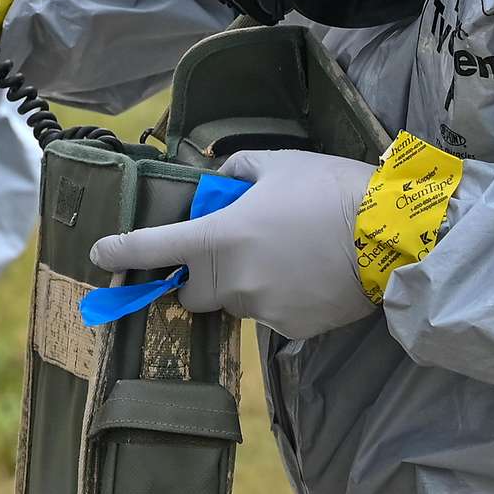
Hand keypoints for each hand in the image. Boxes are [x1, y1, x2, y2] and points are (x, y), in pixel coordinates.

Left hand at [90, 149, 379, 340]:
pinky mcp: (291, 329)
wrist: (393, 236)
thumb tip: (220, 183)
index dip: (122, 251)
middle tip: (229, 249)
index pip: (154, 247)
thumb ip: (236, 173)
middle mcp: (232, 282)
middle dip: (199, 274)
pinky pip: (270, 314)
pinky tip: (309, 274)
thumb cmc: (330, 190)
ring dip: (246, 283)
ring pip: (235, 302)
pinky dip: (280, 297)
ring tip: (288, 255)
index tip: (100, 254)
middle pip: (192, 291)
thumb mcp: (278, 164)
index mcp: (220, 238)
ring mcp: (262, 310)